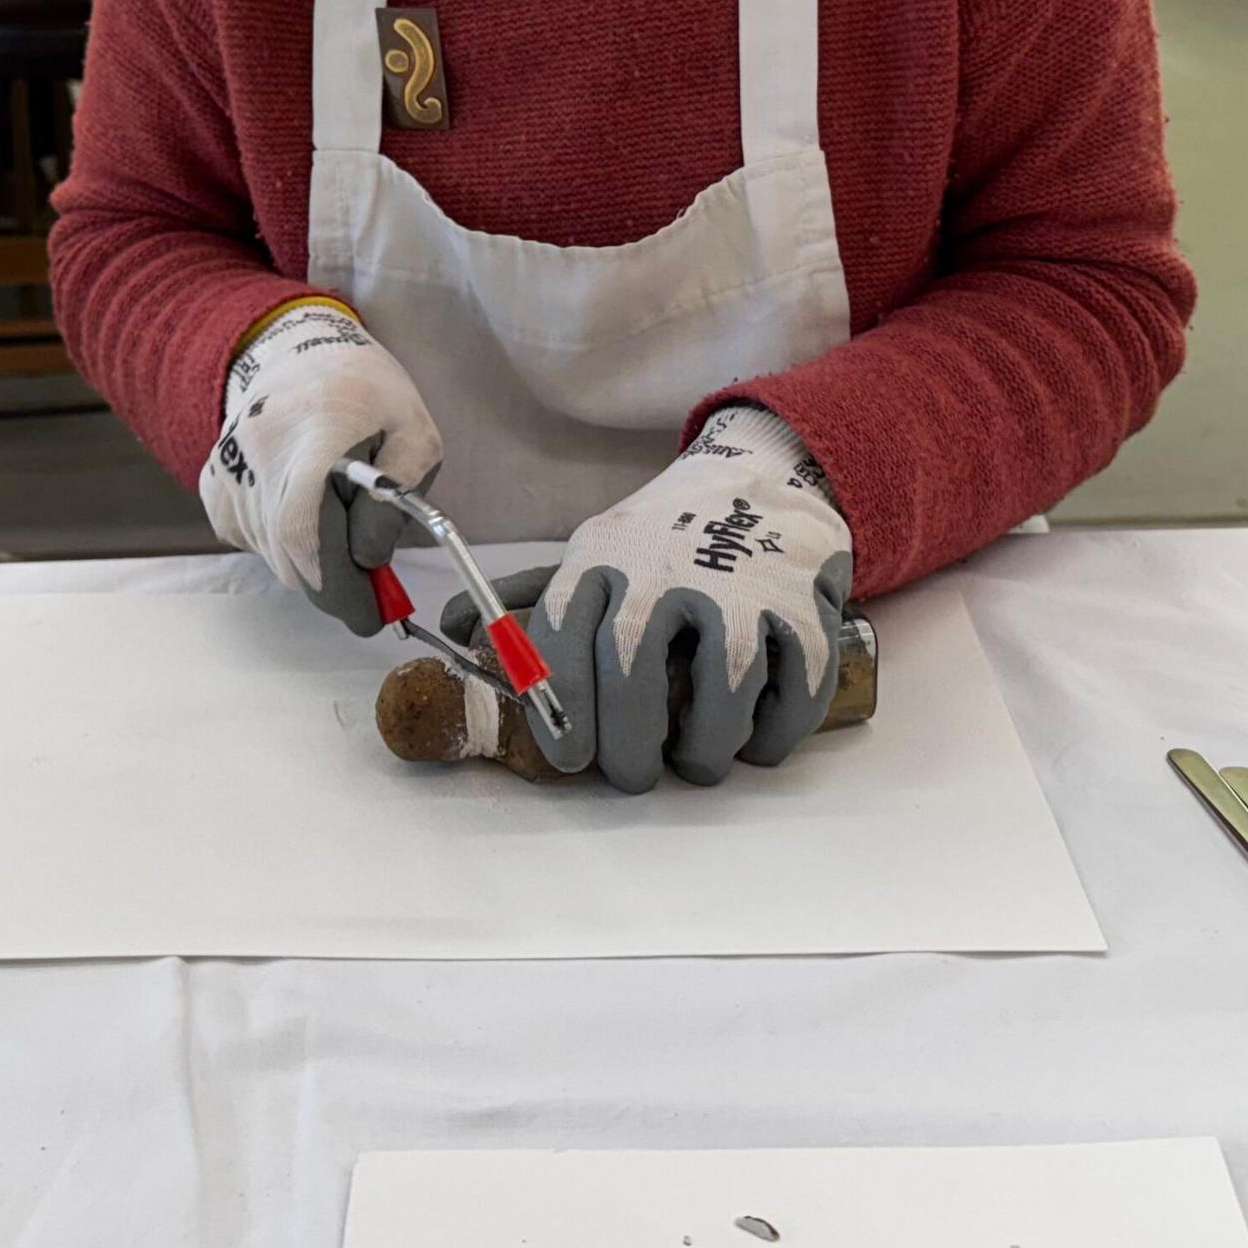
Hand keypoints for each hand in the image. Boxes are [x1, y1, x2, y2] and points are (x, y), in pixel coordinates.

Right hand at [197, 300, 442, 633]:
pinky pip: (256, 543)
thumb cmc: (369, 395)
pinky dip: (286, 543)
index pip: (306, 530)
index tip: (373, 613)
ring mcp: (226, 472)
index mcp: (314, 431)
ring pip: (275, 557)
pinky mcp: (214, 490)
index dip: (338, 586)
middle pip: (292, 556)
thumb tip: (368, 559)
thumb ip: (397, 500)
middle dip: (337, 583)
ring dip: (314, 557)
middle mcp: (257, 452)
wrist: (300, 354)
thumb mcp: (416, 434)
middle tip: (372, 579)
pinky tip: (305, 501)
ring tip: (337, 508)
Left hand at [448, 406, 851, 792]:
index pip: (561, 637)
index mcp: (602, 561)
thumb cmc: (666, 533)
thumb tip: (447, 624)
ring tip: (699, 763)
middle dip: (629, 744)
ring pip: (722, 687)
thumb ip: (530, 595)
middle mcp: (664, 571)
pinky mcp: (800, 605)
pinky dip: (775, 733)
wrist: (765, 471)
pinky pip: (793, 688)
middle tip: (634, 776)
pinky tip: (755, 743)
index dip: (559, 709)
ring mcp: (738, 586)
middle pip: (633, 670)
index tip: (568, 759)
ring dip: (708, 746)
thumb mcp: (595, 549)